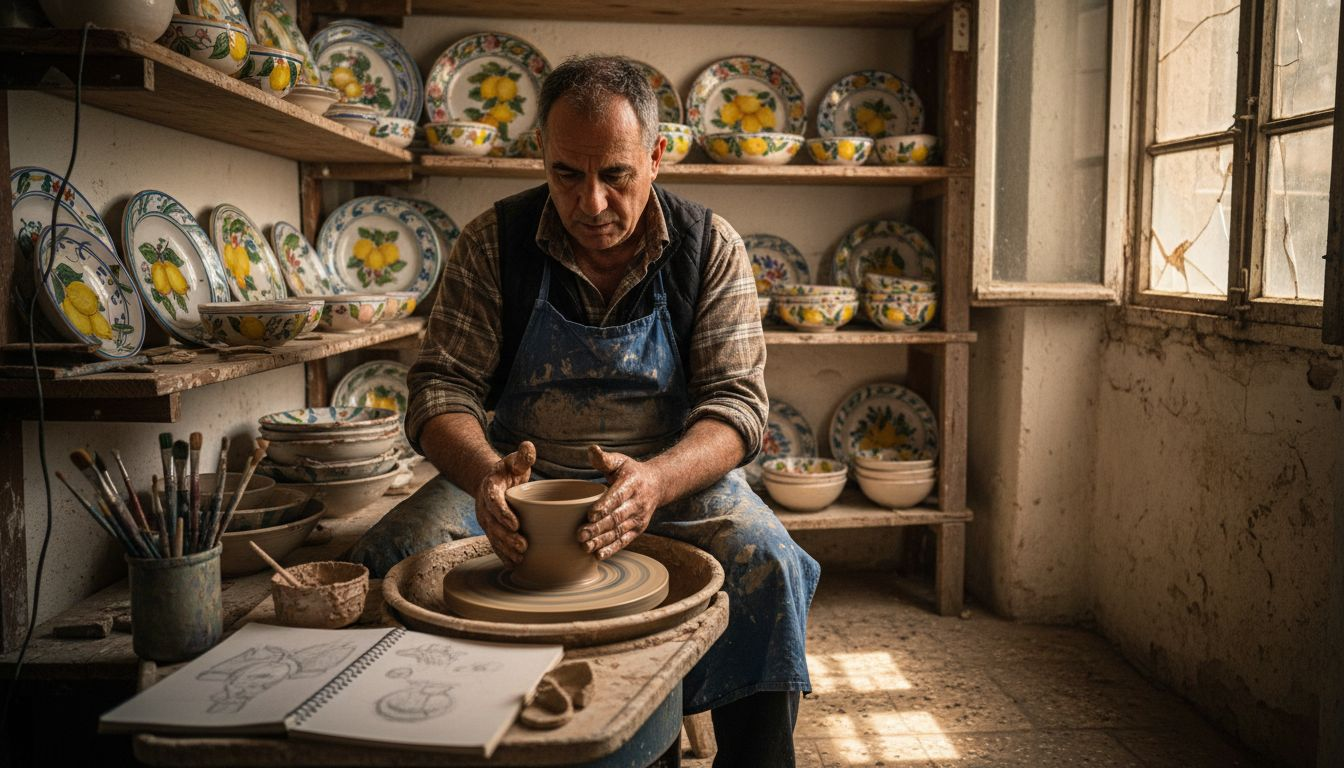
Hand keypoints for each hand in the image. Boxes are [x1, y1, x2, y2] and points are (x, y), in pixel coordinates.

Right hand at [474, 441, 534, 565]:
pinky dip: (503, 555)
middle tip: (522, 546)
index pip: (495, 502)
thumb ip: (522, 456)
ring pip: (494, 537)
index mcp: (491, 489)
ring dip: (505, 549)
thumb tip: (528, 447)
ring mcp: (487, 520)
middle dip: (507, 537)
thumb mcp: (514, 461)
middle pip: (494, 524)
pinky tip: (514, 565)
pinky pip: (495, 544)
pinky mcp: (491, 530)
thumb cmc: (509, 471)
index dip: (503, 514)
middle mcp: (485, 507)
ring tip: (520, 558)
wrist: (493, 482)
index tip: (516, 524)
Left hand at [578, 445, 664, 559]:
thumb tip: (591, 450)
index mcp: (632, 484)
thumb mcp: (620, 461)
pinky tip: (598, 555)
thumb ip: (604, 459)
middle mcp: (637, 503)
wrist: (656, 485)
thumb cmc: (631, 472)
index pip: (618, 496)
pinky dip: (612, 549)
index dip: (604, 506)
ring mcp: (638, 518)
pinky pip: (624, 541)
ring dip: (602, 541)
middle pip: (616, 518)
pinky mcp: (638, 529)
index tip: (590, 514)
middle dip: (598, 528)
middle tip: (580, 534)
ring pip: (619, 531)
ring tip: (585, 546)